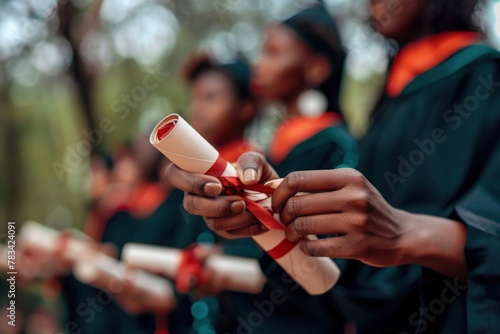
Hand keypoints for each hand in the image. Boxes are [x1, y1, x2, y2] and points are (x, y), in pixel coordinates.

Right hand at [165, 152, 278, 238]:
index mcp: (198, 173)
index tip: (216, 186)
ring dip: (236, 218)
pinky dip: (248, 227)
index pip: (175, 174)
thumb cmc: (255, 173)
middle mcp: (198, 195)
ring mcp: (209, 214)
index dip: (190, 182)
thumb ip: (250, 163)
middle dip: (217, 206)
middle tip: (240, 202)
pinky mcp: (224, 229)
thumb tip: (247, 179)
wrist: (271, 194)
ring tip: (255, 209)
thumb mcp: (255, 161)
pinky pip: (230, 233)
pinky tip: (262, 220)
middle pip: (191, 205)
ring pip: (212, 223)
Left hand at [272, 168, 414, 267]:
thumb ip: (320, 185)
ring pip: (303, 226)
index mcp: (348, 176)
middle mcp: (354, 196)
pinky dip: (305, 248)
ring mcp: (357, 221)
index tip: (276, 203)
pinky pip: (316, 248)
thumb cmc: (366, 207)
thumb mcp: (350, 186)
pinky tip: (307, 246)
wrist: (402, 234)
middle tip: (284, 221)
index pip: (298, 178)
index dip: (279, 192)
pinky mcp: (357, 246)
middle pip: (297, 204)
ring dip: (291, 232)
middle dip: (282, 215)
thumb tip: (276, 188)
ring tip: (293, 234)